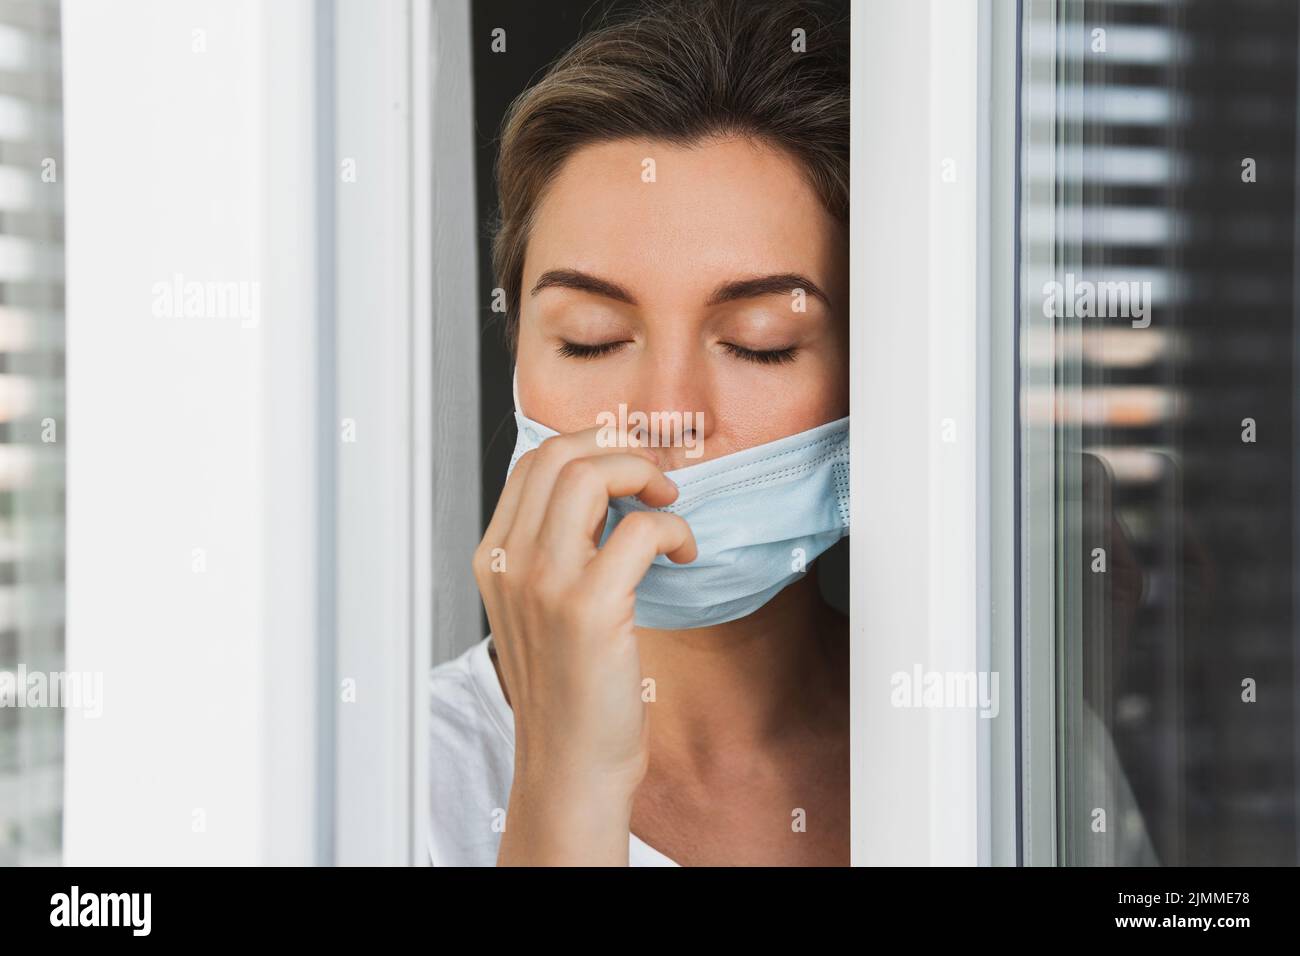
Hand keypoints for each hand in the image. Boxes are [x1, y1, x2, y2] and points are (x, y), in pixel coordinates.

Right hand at [473, 426, 696, 864]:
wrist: (569, 768)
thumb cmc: (569, 692)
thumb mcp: (541, 610)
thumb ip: (555, 552)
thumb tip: (608, 495)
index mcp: (494, 559)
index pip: (533, 461)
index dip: (591, 444)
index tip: (630, 461)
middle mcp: (509, 563)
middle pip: (559, 454)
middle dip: (620, 447)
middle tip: (656, 476)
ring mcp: (544, 583)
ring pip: (590, 475)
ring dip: (644, 474)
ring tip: (669, 502)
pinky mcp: (589, 608)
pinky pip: (640, 529)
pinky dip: (674, 528)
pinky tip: (684, 552)